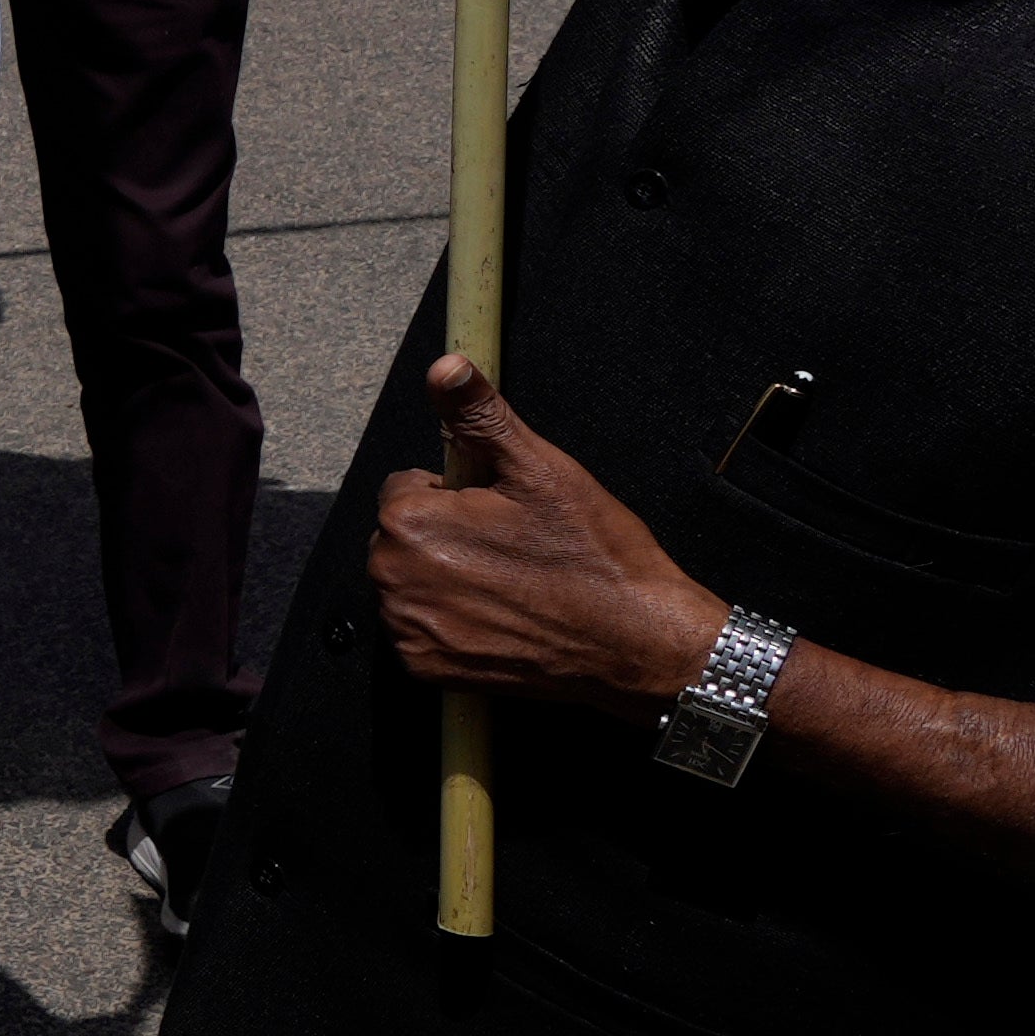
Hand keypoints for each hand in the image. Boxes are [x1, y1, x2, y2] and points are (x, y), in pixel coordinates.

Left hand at [371, 356, 719, 711]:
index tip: (502, 515)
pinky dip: (450, 622)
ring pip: (410, 581)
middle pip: (403, 535)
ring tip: (512, 584)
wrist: (641, 645)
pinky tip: (501, 619)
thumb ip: (481, 415)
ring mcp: (408, 631)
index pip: (406, 487)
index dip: (456, 495)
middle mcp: (393, 581)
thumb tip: (445, 366)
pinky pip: (419, 628)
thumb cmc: (595, 557)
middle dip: (446, 535)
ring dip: (446, 578)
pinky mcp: (426, 669)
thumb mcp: (541, 469)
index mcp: (409, 524)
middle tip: (513, 550)